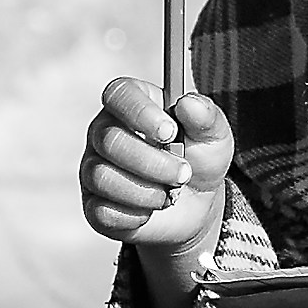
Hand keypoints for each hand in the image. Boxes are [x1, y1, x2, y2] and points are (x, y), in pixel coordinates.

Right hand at [79, 77, 231, 256]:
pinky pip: (102, 210)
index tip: (170, 132)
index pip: (119, 94)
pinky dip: (135, 214)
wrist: (195, 205)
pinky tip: (152, 209)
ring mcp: (93, 168)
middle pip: (109, 140)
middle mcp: (105, 131)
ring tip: (171, 193)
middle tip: (183, 173)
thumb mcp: (214, 136)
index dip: (140, 112)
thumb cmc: (199, 159)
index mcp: (133, 103)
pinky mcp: (93, 205)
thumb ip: (206, 117)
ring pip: (103, 177)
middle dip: (153, 162)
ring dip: (147, 191)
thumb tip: (188, 103)